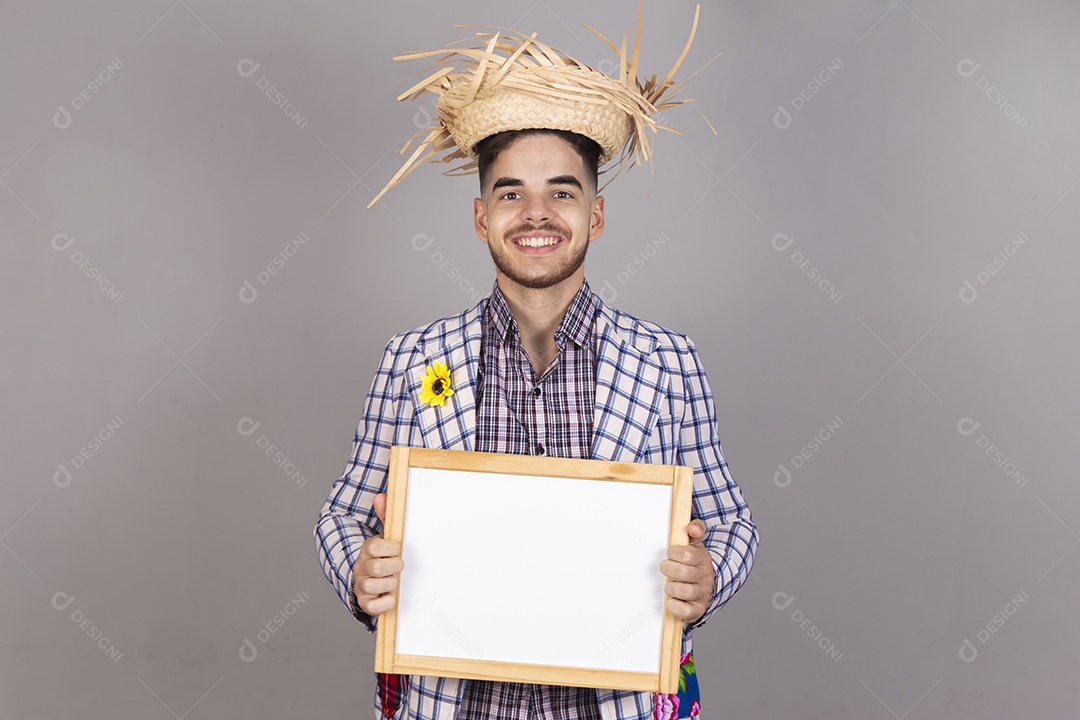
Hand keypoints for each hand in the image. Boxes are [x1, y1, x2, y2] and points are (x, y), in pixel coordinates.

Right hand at [352, 493, 403, 615]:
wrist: (371, 578)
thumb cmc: (383, 556)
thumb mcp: (386, 537)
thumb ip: (386, 517)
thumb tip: (381, 496)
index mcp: (367, 550)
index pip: (373, 546)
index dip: (390, 548)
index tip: (397, 549)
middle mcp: (361, 567)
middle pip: (376, 568)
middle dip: (394, 567)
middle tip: (399, 566)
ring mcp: (361, 586)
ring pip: (372, 586)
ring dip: (390, 585)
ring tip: (394, 581)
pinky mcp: (365, 602)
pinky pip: (373, 607)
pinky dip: (385, 603)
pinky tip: (390, 596)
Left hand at [660, 519, 713, 624]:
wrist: (707, 584)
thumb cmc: (694, 563)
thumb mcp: (695, 543)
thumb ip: (695, 529)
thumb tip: (693, 528)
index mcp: (703, 559)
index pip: (687, 554)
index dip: (674, 553)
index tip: (671, 553)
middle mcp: (705, 577)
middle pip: (683, 572)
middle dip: (668, 569)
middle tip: (666, 569)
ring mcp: (702, 594)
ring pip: (686, 591)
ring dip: (671, 587)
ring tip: (670, 584)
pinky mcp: (697, 610)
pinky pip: (687, 611)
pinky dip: (675, 606)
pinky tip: (672, 600)